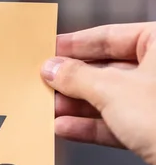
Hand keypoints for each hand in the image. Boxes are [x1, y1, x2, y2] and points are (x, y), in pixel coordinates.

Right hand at [41, 23, 155, 164]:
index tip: (48, 51)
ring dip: (77, 105)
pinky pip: (119, 122)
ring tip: (48, 109)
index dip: (75, 44)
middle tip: (43, 83)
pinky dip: (93, 126)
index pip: (111, 36)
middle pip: (108, 69)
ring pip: (112, 98)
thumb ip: (77, 77)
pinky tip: (65, 128)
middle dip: (73, 80)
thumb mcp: (113, 91)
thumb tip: (52, 68)